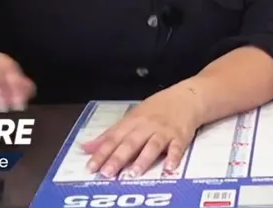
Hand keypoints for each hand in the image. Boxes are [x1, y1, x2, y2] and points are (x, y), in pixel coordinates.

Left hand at [83, 83, 203, 178]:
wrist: (186, 98)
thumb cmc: (157, 109)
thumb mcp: (131, 118)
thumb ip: (110, 135)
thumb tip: (86, 148)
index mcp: (132, 122)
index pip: (113, 139)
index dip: (102, 153)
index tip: (91, 167)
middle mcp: (146, 127)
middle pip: (130, 143)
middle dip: (118, 158)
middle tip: (107, 173)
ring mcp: (164, 131)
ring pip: (152, 146)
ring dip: (143, 160)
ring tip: (133, 173)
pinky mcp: (180, 136)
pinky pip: (177, 148)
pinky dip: (174, 157)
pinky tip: (169, 168)